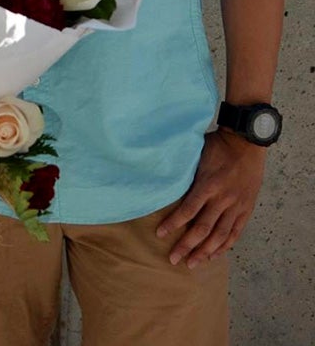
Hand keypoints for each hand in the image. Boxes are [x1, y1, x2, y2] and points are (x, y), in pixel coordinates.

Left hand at [156, 129, 266, 267]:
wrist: (247, 142)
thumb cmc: (218, 145)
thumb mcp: (197, 154)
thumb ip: (186, 172)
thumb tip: (165, 181)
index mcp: (208, 184)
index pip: (188, 210)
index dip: (173, 224)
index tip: (160, 234)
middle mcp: (222, 199)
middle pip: (202, 229)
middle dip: (187, 246)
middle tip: (174, 260)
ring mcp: (236, 206)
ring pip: (219, 235)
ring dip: (205, 252)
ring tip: (192, 264)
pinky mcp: (246, 209)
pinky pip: (235, 232)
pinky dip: (225, 246)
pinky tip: (214, 255)